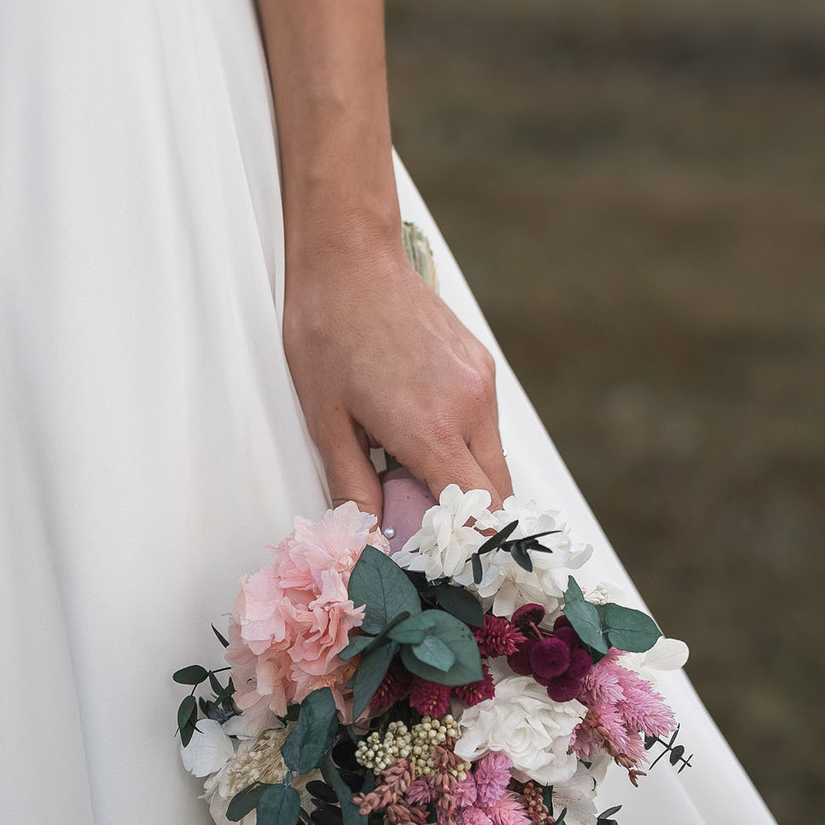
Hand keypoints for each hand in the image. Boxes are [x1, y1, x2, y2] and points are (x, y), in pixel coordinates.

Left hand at [283, 238, 512, 527]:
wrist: (348, 258)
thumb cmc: (326, 333)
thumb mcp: (325, 421)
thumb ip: (353, 486)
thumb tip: (368, 540)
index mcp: (431, 427)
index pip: (478, 513)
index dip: (468, 548)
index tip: (444, 565)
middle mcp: (469, 406)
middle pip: (498, 495)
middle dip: (470, 524)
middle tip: (426, 533)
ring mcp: (481, 382)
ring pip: (494, 460)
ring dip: (464, 483)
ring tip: (411, 478)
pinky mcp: (481, 365)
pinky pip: (486, 425)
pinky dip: (464, 446)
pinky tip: (419, 436)